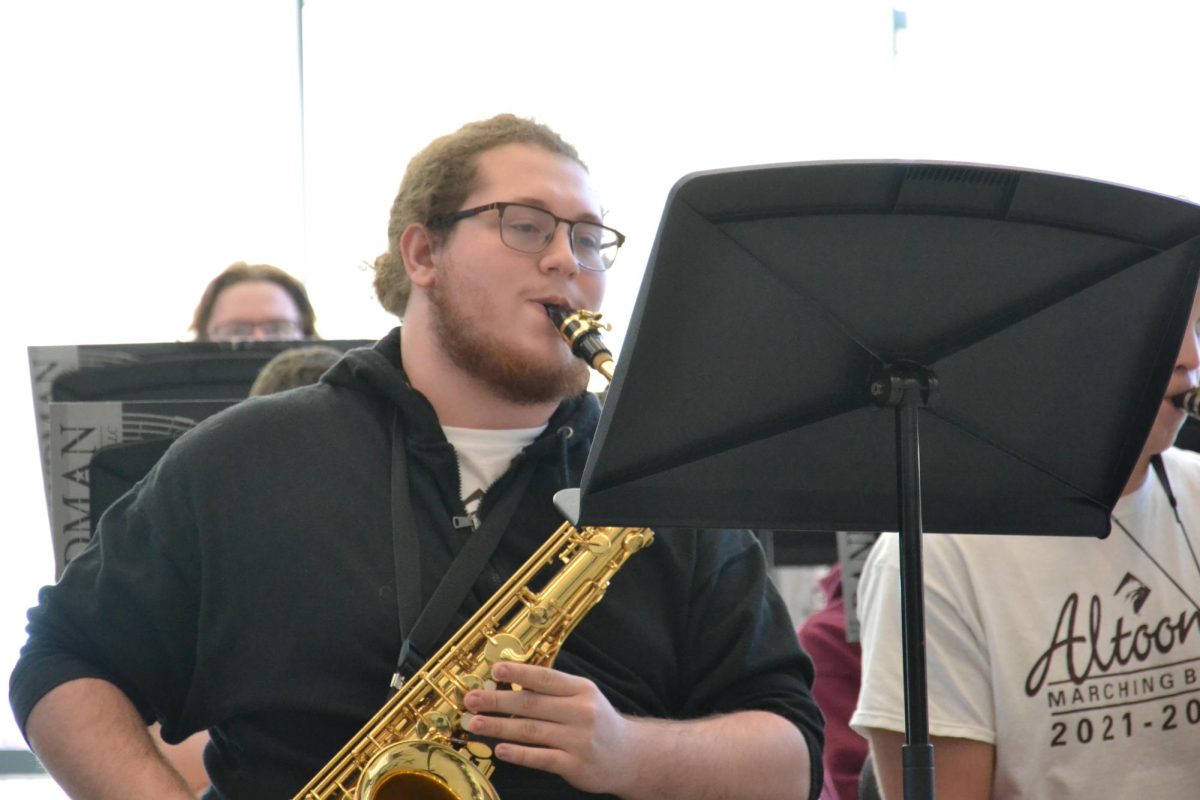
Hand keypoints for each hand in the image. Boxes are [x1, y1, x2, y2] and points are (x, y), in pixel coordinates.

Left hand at [462, 661, 639, 794]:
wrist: (628, 755)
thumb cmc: (597, 722)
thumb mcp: (583, 698)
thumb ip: (552, 691)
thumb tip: (510, 684)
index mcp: (582, 689)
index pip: (545, 678)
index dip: (519, 673)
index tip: (494, 670)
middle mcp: (581, 712)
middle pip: (532, 704)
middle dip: (497, 701)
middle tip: (471, 699)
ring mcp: (578, 739)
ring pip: (531, 730)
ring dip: (499, 726)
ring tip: (475, 723)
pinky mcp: (574, 764)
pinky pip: (540, 758)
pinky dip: (518, 753)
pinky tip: (499, 749)